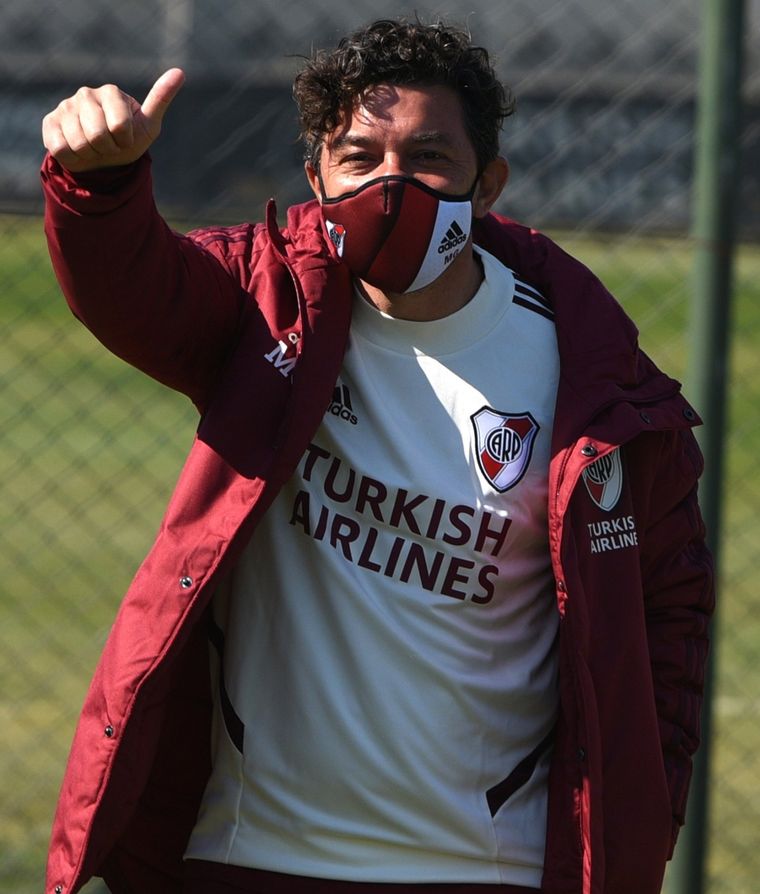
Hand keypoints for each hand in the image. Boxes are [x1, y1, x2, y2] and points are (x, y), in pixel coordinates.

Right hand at [42, 68, 184, 172]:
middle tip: (109, 145)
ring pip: (79, 143)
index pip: (119, 126)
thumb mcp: (148, 125)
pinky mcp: (50, 122)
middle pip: (98, 135)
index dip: (124, 141)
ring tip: (95, 147)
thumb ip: (161, 99)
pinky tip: (78, 149)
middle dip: (108, 149)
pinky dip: (73, 157)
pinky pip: (61, 148)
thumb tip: (180, 72)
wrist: (103, 159)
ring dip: (91, 154)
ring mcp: (65, 106)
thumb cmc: (129, 140)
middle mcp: (86, 93)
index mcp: (111, 91)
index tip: (126, 138)